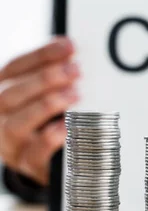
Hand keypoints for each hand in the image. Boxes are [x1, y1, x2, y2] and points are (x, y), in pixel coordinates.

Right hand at [0, 38, 79, 185]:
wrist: (45, 161)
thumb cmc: (46, 119)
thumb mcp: (45, 94)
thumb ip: (56, 74)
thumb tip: (76, 50)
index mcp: (2, 91)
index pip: (14, 68)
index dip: (41, 55)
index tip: (69, 46)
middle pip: (10, 94)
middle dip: (44, 80)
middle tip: (75, 70)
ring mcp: (9, 143)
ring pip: (16, 124)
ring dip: (46, 106)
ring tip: (75, 95)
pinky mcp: (26, 164)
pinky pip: (35, 153)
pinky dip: (52, 137)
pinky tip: (70, 126)